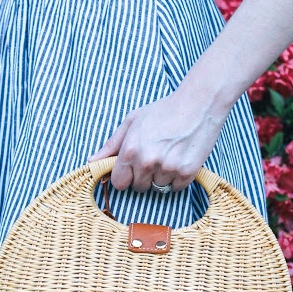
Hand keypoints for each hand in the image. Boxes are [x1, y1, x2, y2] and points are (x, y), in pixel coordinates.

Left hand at [88, 69, 232, 192]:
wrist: (199, 103)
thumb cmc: (164, 110)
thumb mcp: (132, 121)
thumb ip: (111, 145)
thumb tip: (92, 162)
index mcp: (130, 150)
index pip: (119, 183)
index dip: (125, 176)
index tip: (132, 169)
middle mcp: (147, 162)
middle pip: (138, 187)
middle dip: (143, 176)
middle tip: (155, 157)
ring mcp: (168, 168)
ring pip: (158, 188)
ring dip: (162, 176)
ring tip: (169, 155)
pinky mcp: (187, 172)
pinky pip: (175, 188)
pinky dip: (177, 178)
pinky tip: (180, 159)